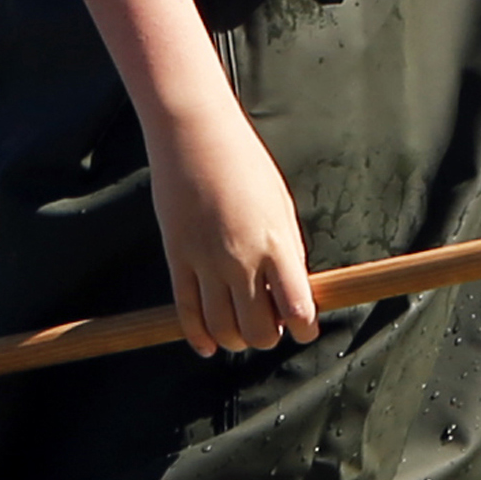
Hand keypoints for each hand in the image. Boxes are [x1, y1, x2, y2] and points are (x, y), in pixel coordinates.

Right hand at [142, 102, 320, 356]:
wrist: (194, 134)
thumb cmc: (246, 165)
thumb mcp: (281, 206)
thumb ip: (287, 252)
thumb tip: (290, 294)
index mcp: (277, 243)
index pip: (297, 309)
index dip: (303, 329)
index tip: (303, 329)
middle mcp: (242, 259)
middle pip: (258, 329)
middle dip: (268, 336)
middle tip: (269, 326)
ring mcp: (206, 260)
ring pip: (222, 328)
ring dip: (235, 339)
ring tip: (240, 332)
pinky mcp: (177, 257)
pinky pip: (186, 312)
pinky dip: (198, 336)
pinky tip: (207, 345)